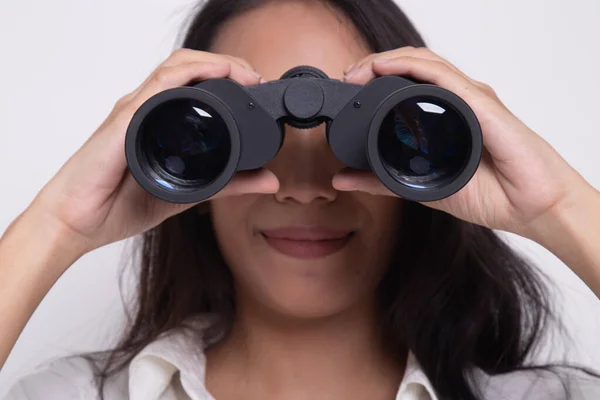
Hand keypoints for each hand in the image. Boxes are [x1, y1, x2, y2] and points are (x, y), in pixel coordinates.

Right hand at [29, 49, 278, 259]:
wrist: (76, 223)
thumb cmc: (119, 205)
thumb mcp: (190, 193)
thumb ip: (230, 185)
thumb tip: (270, 181)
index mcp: (158, 121)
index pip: (194, 81)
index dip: (228, 75)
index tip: (257, 87)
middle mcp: (146, 109)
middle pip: (188, 65)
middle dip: (227, 62)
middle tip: (256, 78)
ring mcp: (133, 111)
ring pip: (175, 67)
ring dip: (213, 62)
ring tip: (243, 73)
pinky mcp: (124, 121)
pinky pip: (157, 88)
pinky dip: (187, 75)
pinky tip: (212, 74)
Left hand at [334, 46, 592, 238]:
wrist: (531, 208)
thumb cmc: (490, 194)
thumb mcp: (420, 188)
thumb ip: (380, 182)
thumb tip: (341, 180)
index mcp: (446, 115)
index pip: (407, 82)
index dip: (376, 78)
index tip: (349, 88)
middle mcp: (458, 101)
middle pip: (413, 66)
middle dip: (376, 64)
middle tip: (349, 77)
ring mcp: (470, 99)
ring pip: (425, 63)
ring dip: (389, 60)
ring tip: (361, 70)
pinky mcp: (481, 104)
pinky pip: (443, 77)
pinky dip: (412, 67)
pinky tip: (389, 67)